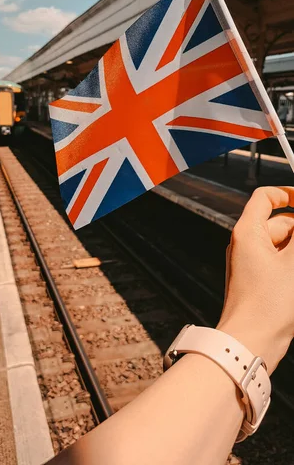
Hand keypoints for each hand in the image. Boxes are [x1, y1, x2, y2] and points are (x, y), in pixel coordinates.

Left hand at [217, 186, 293, 373]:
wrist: (250, 343)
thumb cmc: (266, 306)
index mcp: (248, 232)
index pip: (265, 197)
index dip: (289, 193)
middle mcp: (246, 244)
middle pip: (281, 222)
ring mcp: (252, 263)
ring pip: (284, 245)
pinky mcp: (259, 281)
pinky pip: (281, 263)